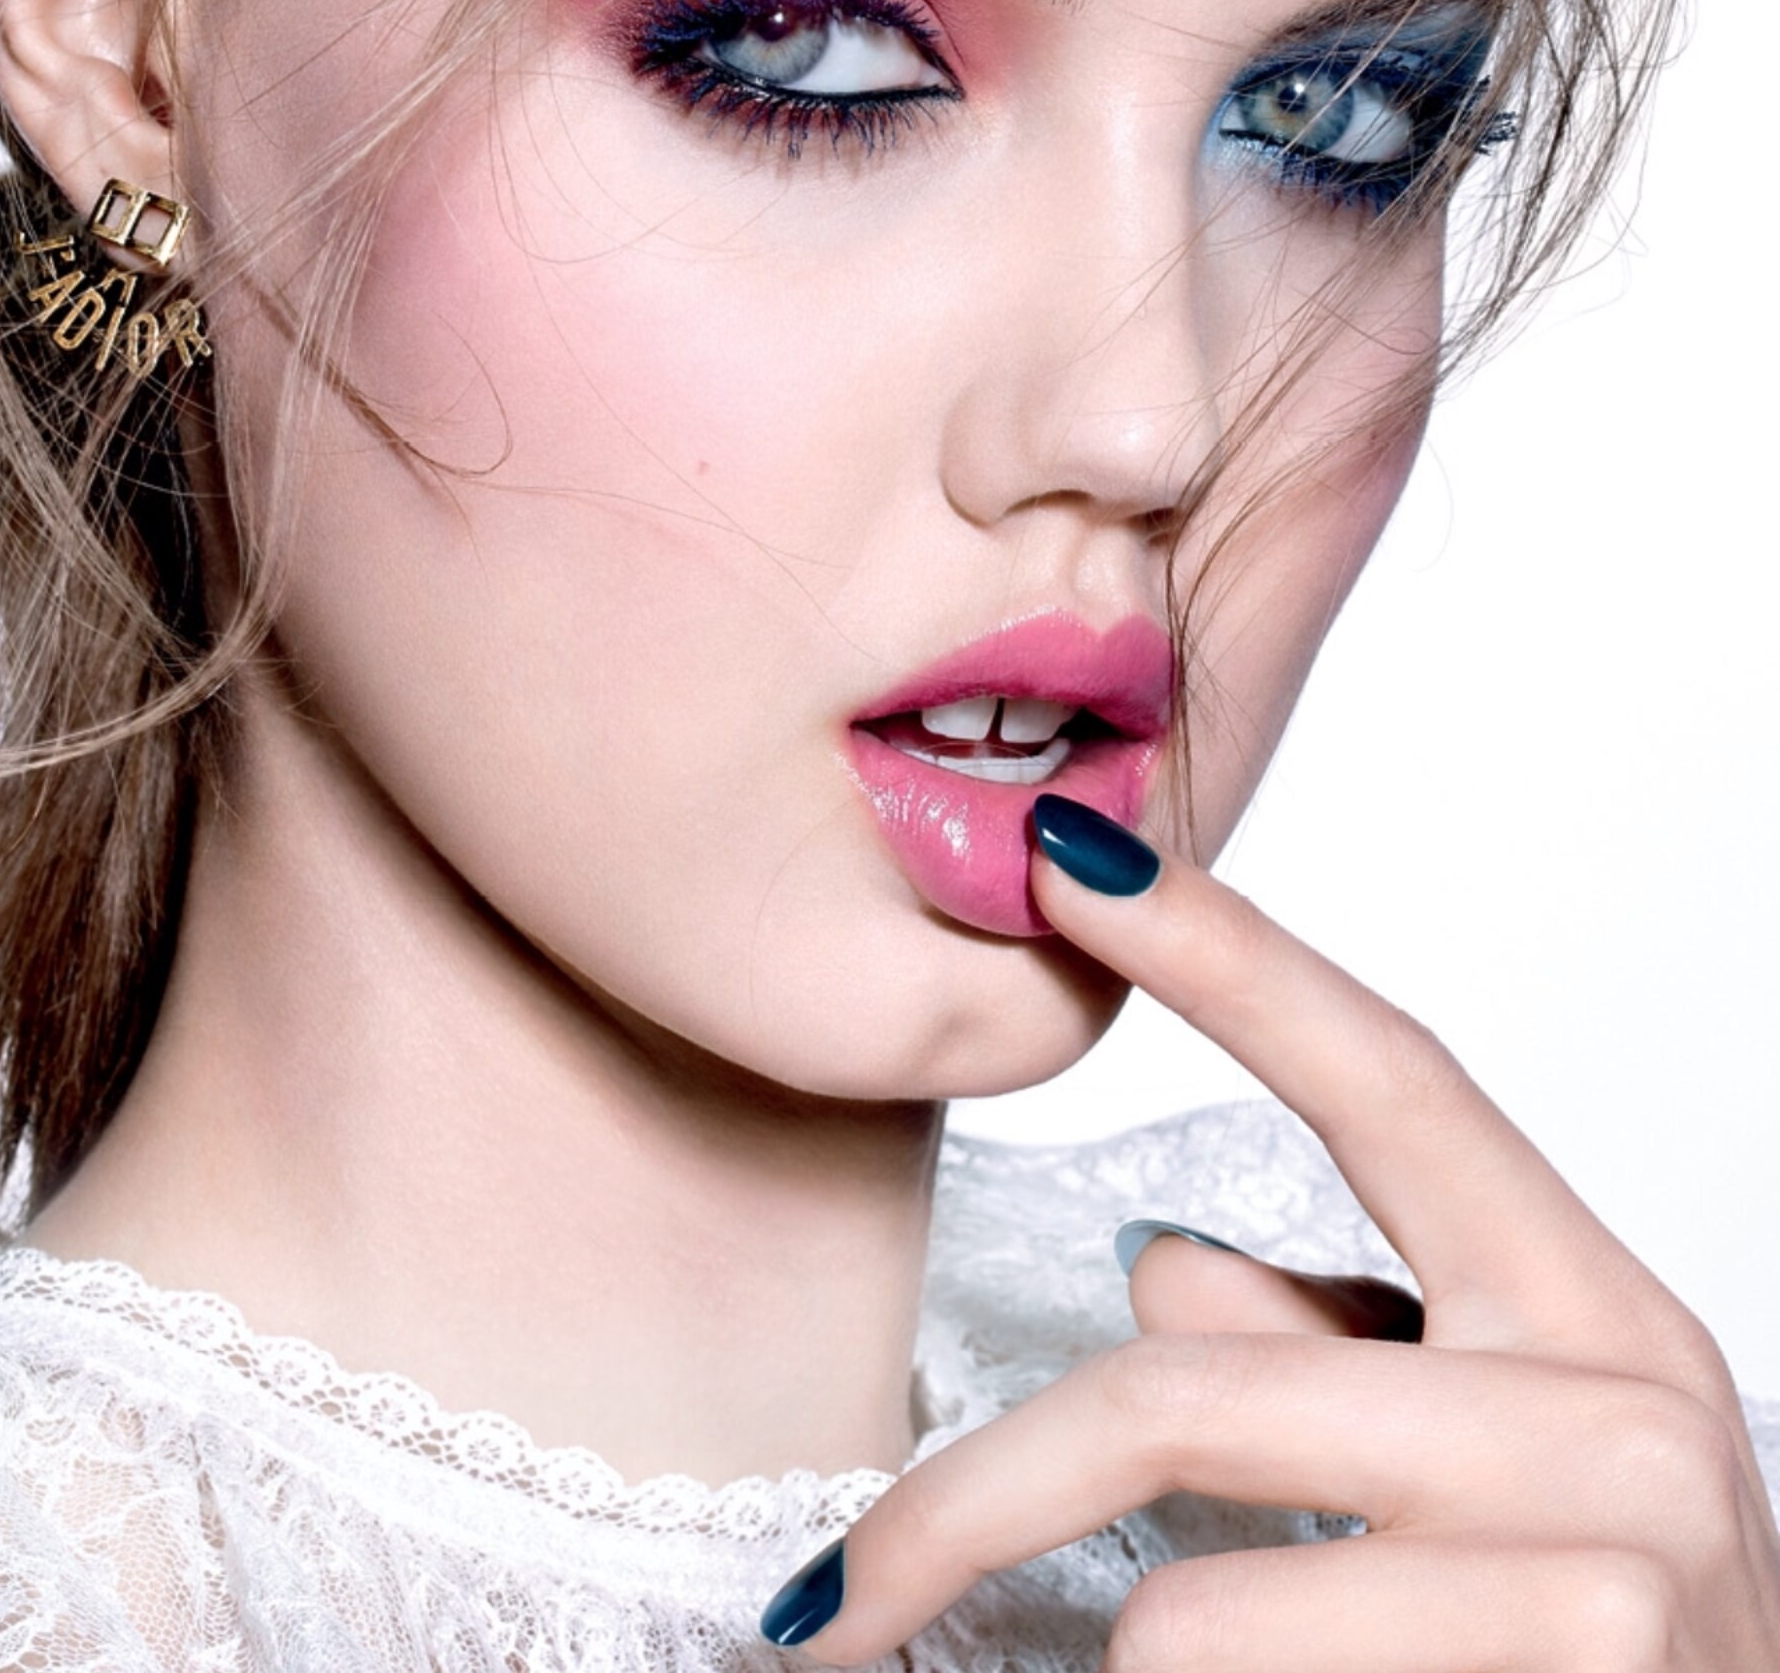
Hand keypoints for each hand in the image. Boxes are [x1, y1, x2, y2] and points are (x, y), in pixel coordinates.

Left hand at [760, 800, 1779, 1668]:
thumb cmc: (1612, 1672)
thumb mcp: (1517, 1487)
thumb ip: (1345, 1361)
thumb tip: (1162, 1270)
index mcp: (1592, 1313)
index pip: (1390, 1079)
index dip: (1224, 955)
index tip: (1064, 856)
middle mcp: (1620, 1405)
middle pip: (1183, 1390)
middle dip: (968, 1505)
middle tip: (826, 1598)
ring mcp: (1608, 1557)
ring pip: (1187, 1606)